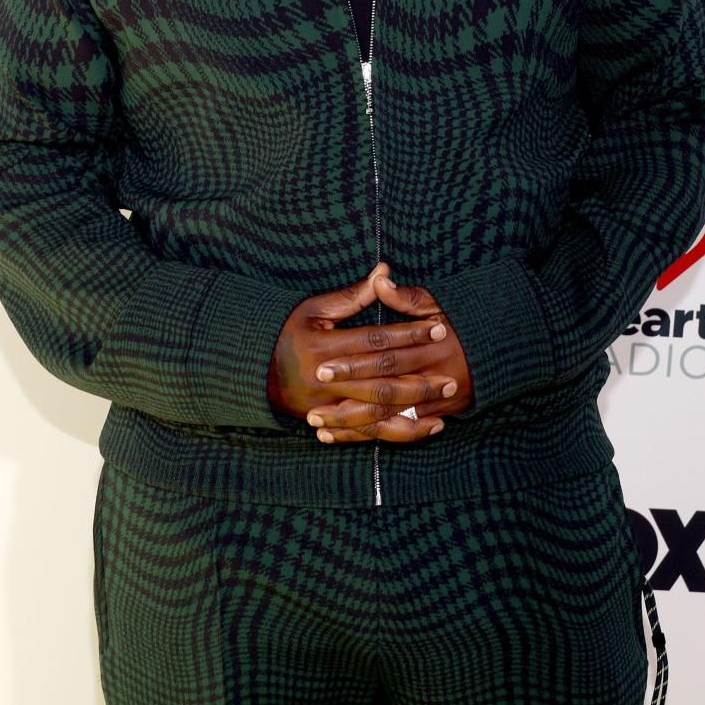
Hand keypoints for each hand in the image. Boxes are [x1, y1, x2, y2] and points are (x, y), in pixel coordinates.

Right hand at [267, 262, 460, 443]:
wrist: (252, 370)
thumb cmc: (288, 331)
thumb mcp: (315, 308)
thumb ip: (353, 295)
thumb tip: (384, 271)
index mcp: (323, 347)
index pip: (376, 341)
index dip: (409, 335)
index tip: (439, 328)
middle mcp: (326, 381)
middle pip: (382, 382)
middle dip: (419, 379)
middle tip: (452, 374)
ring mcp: (327, 407)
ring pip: (378, 414)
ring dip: (415, 410)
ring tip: (446, 404)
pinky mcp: (329, 424)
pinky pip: (369, 434)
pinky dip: (399, 433)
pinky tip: (425, 428)